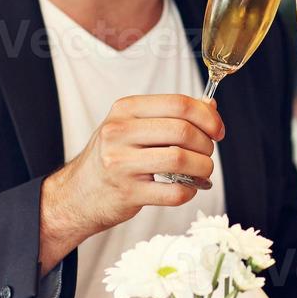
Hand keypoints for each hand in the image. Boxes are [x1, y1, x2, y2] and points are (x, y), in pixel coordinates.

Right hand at [40, 95, 223, 263]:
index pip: (178, 103)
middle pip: (182, 130)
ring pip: (181, 159)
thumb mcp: (133, 126)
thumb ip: (170, 114)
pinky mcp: (127, 193)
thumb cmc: (112, 156)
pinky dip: (189, 191)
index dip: (207, 116)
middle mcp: (119, 133)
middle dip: (206, 144)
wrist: (78, 194)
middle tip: (207, 153)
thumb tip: (210, 107)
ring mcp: (121, 163)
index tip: (218, 130)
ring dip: (202, 167)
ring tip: (201, 171)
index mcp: (125, 110)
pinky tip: (186, 188)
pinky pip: (174, 192)